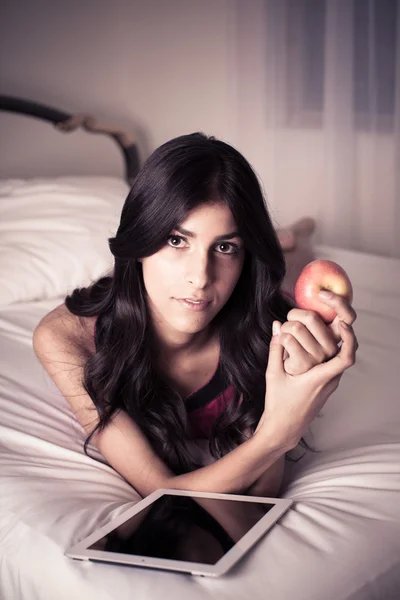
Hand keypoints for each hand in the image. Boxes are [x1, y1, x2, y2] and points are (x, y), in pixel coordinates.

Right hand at [262, 319, 357, 450]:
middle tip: (322, 318)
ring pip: (339, 356)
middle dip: (335, 332)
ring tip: (320, 325)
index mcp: (319, 379)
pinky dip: (327, 348)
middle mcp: (329, 381)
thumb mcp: (273, 375)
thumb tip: (277, 326)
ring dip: (332, 339)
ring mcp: (330, 383)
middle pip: (343, 351)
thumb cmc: (278, 405)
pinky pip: (333, 362)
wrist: (284, 428)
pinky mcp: (326, 383)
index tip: (343, 324)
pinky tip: (315, 339)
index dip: (349, 339)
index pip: (345, 358)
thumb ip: (275, 349)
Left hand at [273, 291, 357, 375]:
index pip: (348, 316)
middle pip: (311, 317)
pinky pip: (287, 340)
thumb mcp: (305, 342)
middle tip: (288, 321)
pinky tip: (282, 343)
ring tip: (283, 338)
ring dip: (284, 328)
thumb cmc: (295, 366)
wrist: (287, 401)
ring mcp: (319, 357)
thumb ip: (301, 327)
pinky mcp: (304, 365)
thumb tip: (288, 316)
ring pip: (296, 327)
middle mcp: (331, 348)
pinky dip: (280, 338)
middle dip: (294, 314)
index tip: (322, 294)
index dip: (339, 302)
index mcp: (335, 339)